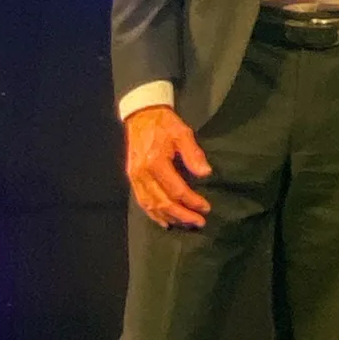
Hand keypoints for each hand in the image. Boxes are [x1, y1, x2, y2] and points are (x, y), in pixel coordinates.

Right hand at [125, 106, 211, 227]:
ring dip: (169, 217)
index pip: (176, 190)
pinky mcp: (132, 178)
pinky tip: (164, 221)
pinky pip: (142, 201)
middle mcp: (142, 173)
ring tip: (185, 224)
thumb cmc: (164, 123)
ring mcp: (135, 177)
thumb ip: (193, 154)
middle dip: (182, 215)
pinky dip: (153, 214)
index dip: (192, 201)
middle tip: (199, 222)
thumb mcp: (182, 133)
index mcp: (155, 162)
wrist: (142, 115)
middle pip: (163, 202)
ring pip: (151, 205)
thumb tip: (206, 173)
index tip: (206, 208)